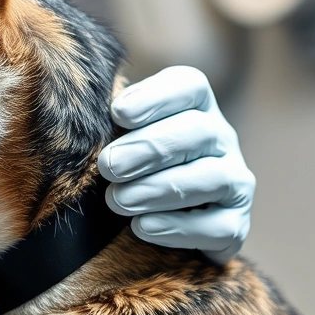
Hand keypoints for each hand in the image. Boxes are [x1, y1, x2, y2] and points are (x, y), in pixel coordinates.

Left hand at [99, 65, 254, 262]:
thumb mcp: (117, 138)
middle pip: (199, 131)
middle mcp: (221, 140)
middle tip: (108, 166)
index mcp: (196, 108)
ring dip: (161, 189)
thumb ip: (108, 123)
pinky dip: (179, 228)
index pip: (190, 85)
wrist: (156, 224)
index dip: (157, 96)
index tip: (118, 113)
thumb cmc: (128, 169)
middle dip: (151, 148)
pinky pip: (219, 226)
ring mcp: (235, 182)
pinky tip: (142, 227)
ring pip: (213, 178)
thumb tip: (79, 112)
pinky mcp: (235, 225)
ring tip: (118, 200)